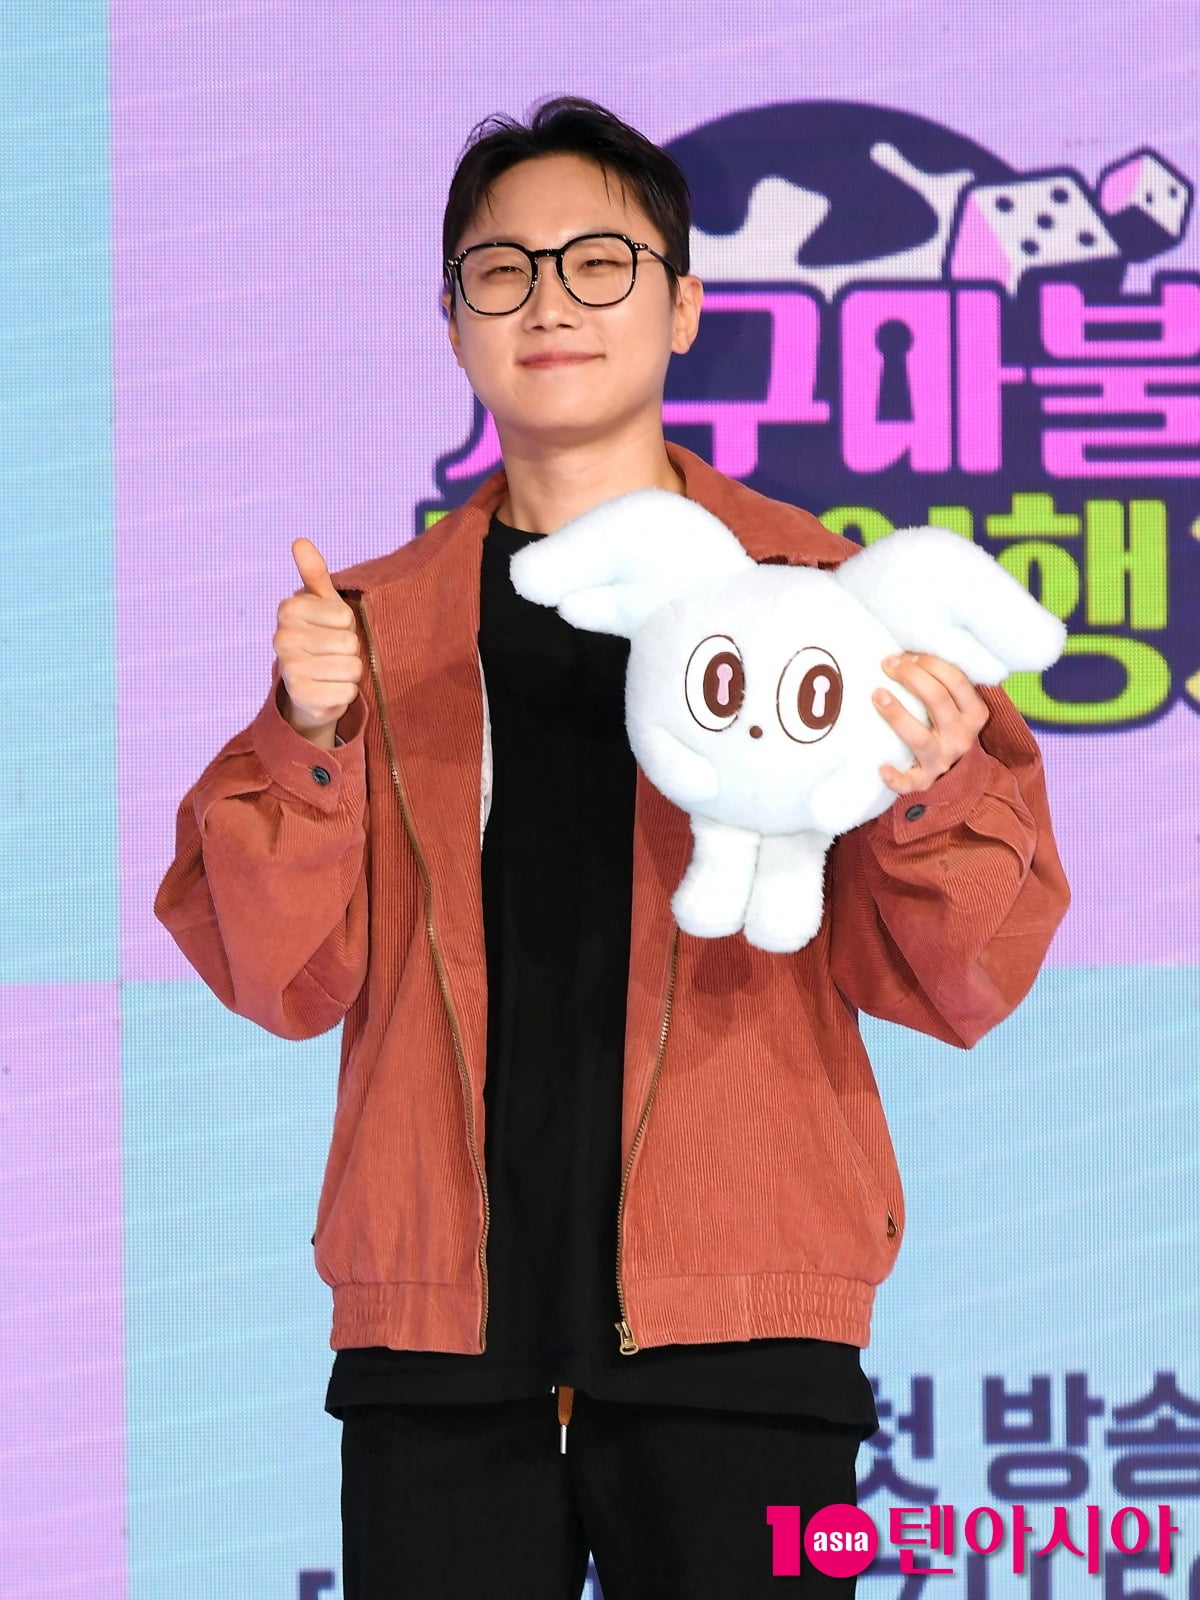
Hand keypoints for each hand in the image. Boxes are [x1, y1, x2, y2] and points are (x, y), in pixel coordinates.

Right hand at [273, 539, 363, 745]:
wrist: (311, 686)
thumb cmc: (323, 637)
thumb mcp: (323, 603)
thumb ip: (314, 573)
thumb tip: (300, 541)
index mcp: (288, 609)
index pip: (344, 616)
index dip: (347, 626)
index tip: (332, 630)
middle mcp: (282, 637)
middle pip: (349, 643)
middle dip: (350, 651)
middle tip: (334, 654)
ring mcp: (289, 668)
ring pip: (351, 668)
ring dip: (349, 673)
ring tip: (332, 671)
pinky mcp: (301, 696)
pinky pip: (347, 692)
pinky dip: (346, 694)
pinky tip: (330, 690)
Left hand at [871, 652, 989, 794]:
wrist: (956, 774)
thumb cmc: (947, 726)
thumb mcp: (957, 705)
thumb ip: (944, 682)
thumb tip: (907, 650)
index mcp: (974, 714)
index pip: (956, 681)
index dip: (930, 663)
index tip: (905, 656)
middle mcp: (962, 737)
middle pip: (938, 701)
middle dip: (911, 677)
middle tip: (888, 665)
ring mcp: (943, 761)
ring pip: (919, 738)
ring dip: (897, 714)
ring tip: (877, 694)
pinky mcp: (924, 781)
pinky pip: (909, 782)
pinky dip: (895, 777)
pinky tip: (880, 767)